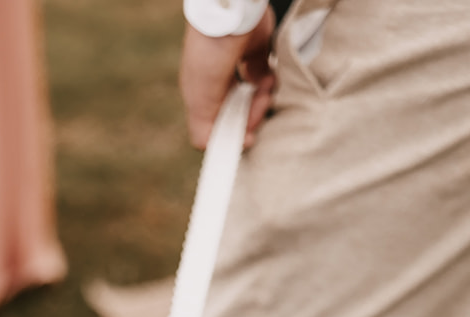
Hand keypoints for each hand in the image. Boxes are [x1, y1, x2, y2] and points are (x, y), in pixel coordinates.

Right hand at [179, 11, 276, 149]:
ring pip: (254, 100)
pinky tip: (269, 78)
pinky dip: (269, 83)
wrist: (231, 13)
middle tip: (258, 109)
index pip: (217, 126)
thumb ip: (204, 131)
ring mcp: (238, 72)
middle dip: (251, 117)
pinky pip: (266, 80)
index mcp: (202, 96)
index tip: (246, 137)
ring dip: (261, 99)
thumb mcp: (200, 101)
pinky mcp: (257, 57)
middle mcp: (219, 86)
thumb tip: (216, 149)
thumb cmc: (209, 56)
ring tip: (264, 88)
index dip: (233, 134)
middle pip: (239, 116)